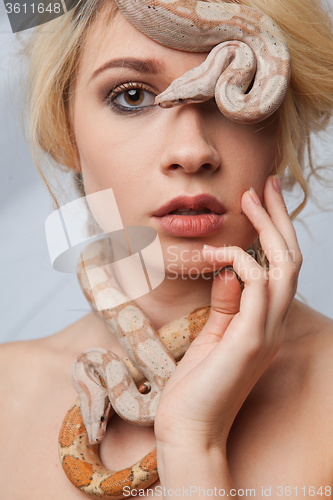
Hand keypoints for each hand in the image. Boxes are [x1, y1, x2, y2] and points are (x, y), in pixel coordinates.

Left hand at [154, 175, 301, 450]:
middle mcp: (273, 324)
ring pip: (283, 267)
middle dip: (278, 219)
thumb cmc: (196, 386)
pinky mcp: (249, 339)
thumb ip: (226, 305)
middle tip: (264, 185)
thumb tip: (229, 271)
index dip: (275, 233)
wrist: (189, 429)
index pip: (280, 269)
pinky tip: (217, 253)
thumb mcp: (213, 336)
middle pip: (290, 260)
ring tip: (249, 198)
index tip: (260, 201)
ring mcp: (265, 332)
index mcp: (264, 323)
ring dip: (267, 229)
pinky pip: (256, 286)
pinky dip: (241, 260)